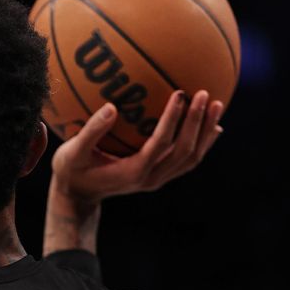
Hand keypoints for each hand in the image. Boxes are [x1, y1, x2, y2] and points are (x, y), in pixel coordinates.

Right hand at [51, 90, 223, 203]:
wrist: (78, 195)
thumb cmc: (71, 170)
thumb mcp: (72, 152)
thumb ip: (91, 131)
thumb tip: (111, 107)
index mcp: (132, 172)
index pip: (160, 144)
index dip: (173, 120)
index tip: (180, 94)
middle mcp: (150, 178)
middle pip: (184, 152)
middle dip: (198, 123)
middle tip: (206, 94)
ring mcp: (157, 180)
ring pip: (191, 158)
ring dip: (206, 132)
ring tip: (218, 105)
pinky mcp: (159, 177)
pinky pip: (187, 161)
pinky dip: (202, 142)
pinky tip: (211, 124)